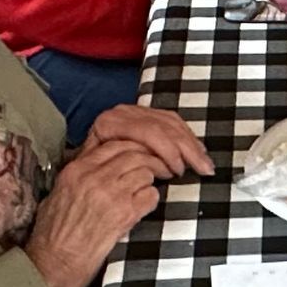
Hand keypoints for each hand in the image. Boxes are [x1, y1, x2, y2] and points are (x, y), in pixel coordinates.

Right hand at [24, 139, 163, 286]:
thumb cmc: (51, 235)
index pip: (114, 144)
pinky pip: (150, 196)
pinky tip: (143, 208)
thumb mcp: (56, 196)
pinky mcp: (124, 214)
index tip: (141, 154)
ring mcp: (111, 194)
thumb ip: (78, 177)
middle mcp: (94, 177)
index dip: (133, 147)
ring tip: (145, 191)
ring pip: (145, 172)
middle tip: (157, 168)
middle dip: (149, 160)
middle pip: (134, 153)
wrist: (53, 265)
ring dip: (149, 181)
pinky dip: (151, 200)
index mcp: (76, 170)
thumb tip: (98, 166)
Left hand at [84, 104, 214, 178]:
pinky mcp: (146, 114)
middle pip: (163, 125)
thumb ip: (120, 167)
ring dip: (191, 144)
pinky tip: (197, 151)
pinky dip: (188, 137)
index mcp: (109, 123)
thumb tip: (148, 172)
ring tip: (204, 164)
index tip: (178, 173)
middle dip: (187, 149)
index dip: (167, 152)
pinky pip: (173, 120)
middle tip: (202, 169)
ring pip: (172, 122)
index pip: (148, 132)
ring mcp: (136, 111)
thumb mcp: (98, 170)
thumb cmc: (89, 174)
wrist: (82, 165)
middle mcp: (123, 112)